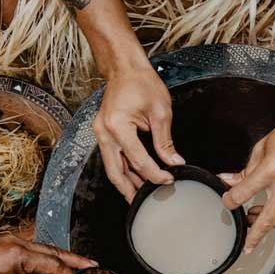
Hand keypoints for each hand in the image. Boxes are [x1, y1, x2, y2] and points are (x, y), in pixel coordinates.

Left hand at [0, 236, 97, 273]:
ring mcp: (13, 244)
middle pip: (54, 252)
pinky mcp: (8, 248)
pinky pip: (33, 256)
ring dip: (59, 265)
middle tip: (93, 265)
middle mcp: (19, 244)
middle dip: (75, 260)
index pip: (54, 264)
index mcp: (20, 254)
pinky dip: (44, 267)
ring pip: (45, 253)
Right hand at [93, 64, 184, 201]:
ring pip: (112, 168)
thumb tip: (173, 162)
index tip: (168, 179)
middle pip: (115, 172)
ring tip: (141, 195)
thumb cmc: (141, 83)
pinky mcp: (104, 133)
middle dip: (130, 190)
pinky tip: (136, 178)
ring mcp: (101, 133)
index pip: (137, 160)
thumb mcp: (160, 112)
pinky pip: (112, 158)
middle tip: (143, 205)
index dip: (154, 174)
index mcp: (117, 126)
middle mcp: (104, 132)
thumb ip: (165, 142)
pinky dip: (124, 169)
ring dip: (126, 182)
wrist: (124, 68)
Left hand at [221, 112, 274, 252]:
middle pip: (266, 220)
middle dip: (254, 236)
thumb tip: (230, 180)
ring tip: (255, 218)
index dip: (230, 200)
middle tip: (247, 246)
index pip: (243, 194)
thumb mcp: (264, 147)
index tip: (228, 201)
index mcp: (271, 170)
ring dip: (267, 222)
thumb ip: (246, 169)